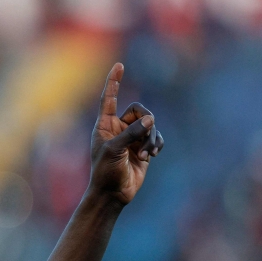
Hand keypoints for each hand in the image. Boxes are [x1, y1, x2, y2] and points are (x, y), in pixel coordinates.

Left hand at [89, 63, 163, 204]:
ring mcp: (131, 138)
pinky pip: (156, 137)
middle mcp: (118, 129)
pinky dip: (156, 143)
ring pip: (150, 125)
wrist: (113, 194)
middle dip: (146, 122)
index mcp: (105, 125)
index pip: (108, 98)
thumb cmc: (106, 172)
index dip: (113, 82)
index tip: (119, 65)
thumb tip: (151, 119)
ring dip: (151, 138)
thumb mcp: (115, 150)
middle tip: (146, 135)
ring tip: (146, 154)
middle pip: (139, 110)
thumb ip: (132, 132)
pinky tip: (152, 154)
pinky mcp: (143, 148)